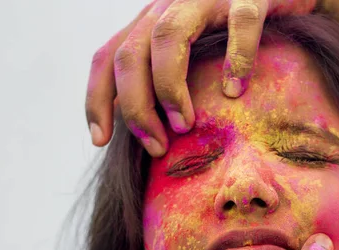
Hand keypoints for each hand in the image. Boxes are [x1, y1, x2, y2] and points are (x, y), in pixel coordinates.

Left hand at [85, 0, 318, 156]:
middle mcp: (172, 5)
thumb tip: (154, 128)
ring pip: (167, 36)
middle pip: (130, 54)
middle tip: (157, 147)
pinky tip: (234, 92)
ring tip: (185, 125)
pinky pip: (239, 24)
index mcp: (154, 21)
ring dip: (169, 88)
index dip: (96, 99)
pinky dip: (235, 60)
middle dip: (135, 108)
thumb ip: (172, 77)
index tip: (100, 139)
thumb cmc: (241, 33)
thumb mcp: (197, 53)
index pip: (108, 57)